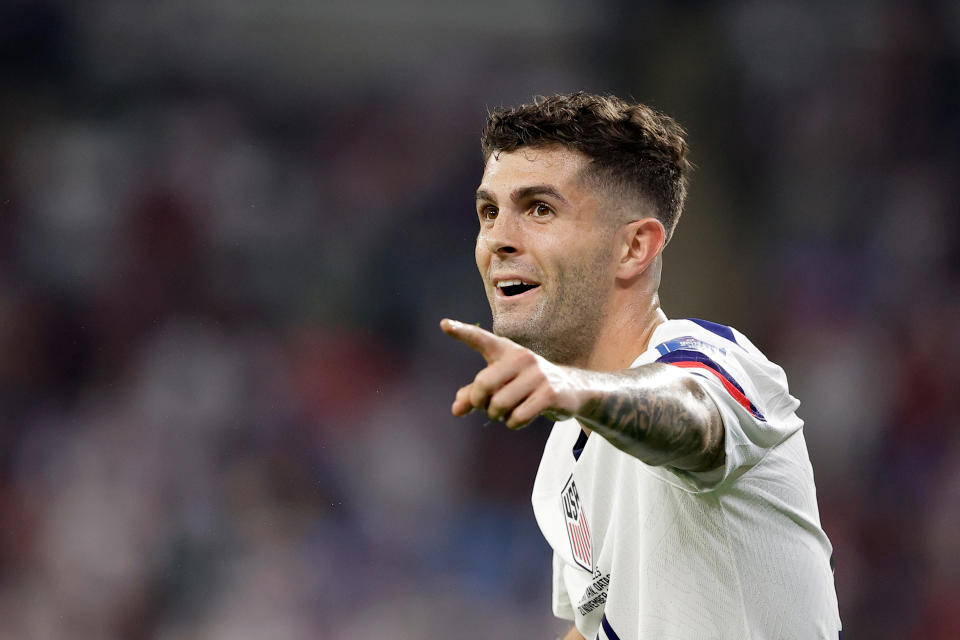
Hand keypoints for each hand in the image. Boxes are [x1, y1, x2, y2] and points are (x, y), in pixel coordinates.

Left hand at [440, 318, 581, 428]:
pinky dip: (512, 424)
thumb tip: (456, 409)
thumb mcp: (499, 385)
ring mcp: (537, 374)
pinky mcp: (549, 394)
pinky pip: (518, 417)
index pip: (481, 339)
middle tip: (485, 407)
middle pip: (483, 384)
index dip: (461, 332)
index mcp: (505, 350)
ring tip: (506, 412)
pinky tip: (518, 419)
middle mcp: (521, 357)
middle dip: (479, 402)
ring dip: (497, 416)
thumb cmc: (525, 384)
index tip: (443, 324)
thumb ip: (474, 395)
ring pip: (500, 405)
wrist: (569, 389)